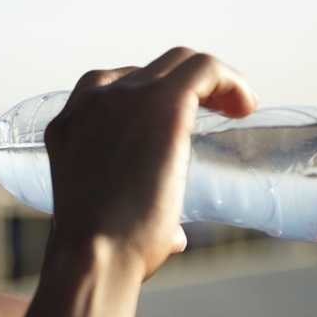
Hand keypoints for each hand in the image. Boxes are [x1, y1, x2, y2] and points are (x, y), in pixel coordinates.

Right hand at [44, 47, 257, 280]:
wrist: (93, 253)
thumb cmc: (98, 250)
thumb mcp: (102, 214)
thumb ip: (136, 214)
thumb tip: (174, 236)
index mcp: (70, 123)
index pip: (112, 88)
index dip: (148, 98)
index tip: (173, 121)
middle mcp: (92, 100)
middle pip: (148, 71)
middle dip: (181, 88)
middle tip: (211, 115)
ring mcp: (125, 97)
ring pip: (178, 63)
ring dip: (209, 81)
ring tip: (234, 108)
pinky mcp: (162, 103)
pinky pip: (204, 69)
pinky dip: (230, 80)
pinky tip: (246, 106)